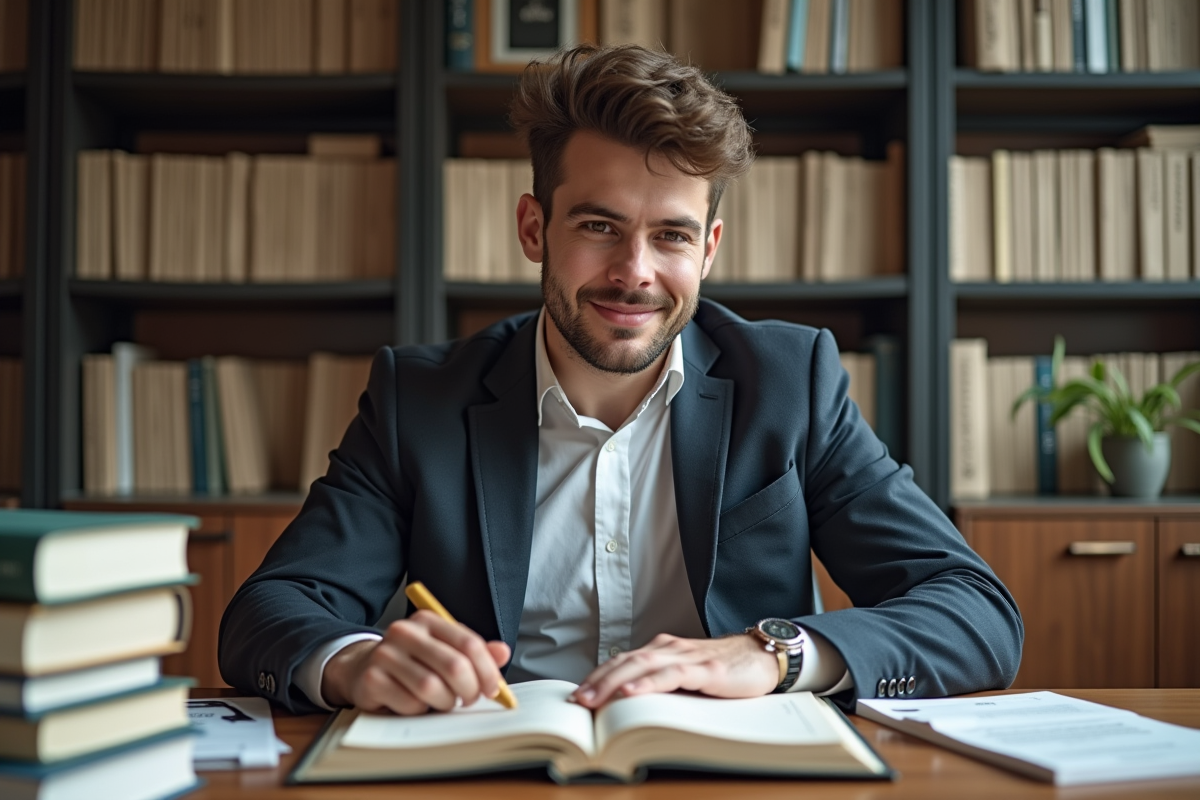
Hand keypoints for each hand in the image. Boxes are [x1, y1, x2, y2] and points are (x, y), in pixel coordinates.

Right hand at [321, 610, 511, 714]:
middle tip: (469, 699)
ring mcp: (386, 654)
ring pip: (432, 688)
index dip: (487, 670)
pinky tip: (416, 703)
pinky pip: (410, 703)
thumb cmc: (412, 662)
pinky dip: (420, 710)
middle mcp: (405, 632)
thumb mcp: (443, 650)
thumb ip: (474, 652)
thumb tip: (502, 652)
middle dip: (469, 690)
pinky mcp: (372, 679)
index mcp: (427, 620)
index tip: (492, 688)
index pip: (469, 644)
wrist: (362, 668)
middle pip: (454, 666)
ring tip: (444, 701)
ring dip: (445, 702)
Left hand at [570, 633, 777, 708]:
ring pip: (642, 666)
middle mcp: (670, 649)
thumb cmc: (723, 670)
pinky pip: (671, 675)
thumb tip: (627, 706)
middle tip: (577, 702)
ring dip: (614, 683)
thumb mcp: (686, 677)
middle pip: (626, 662)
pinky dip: (649, 684)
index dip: (598, 677)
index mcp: (662, 650)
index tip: (578, 696)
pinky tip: (632, 693)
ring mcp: (687, 657)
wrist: (762, 656)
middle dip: (598, 681)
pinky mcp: (706, 670)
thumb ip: (661, 684)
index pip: (622, 662)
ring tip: (594, 699)